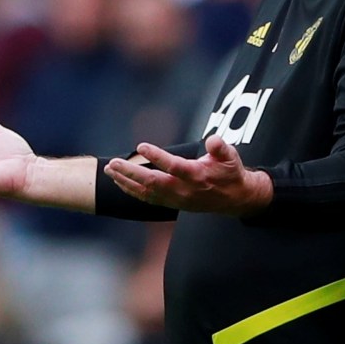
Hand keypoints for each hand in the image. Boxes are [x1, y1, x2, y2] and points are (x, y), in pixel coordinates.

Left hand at [104, 135, 273, 215]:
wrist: (234, 198)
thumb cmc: (230, 172)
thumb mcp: (231, 157)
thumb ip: (221, 148)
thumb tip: (213, 140)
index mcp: (198, 176)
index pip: (173, 167)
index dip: (157, 157)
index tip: (141, 146)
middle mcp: (184, 190)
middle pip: (153, 182)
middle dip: (131, 173)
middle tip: (114, 163)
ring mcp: (176, 199)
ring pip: (147, 192)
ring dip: (126, 182)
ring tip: (110, 170)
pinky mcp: (172, 203)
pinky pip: (148, 199)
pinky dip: (132, 191)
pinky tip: (120, 182)